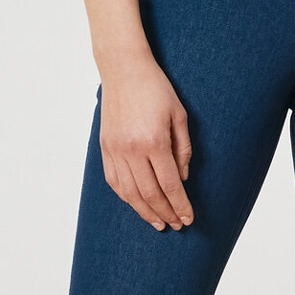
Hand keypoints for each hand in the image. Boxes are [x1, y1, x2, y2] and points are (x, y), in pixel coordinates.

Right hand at [99, 52, 194, 230]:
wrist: (123, 69)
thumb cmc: (156, 89)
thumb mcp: (179, 115)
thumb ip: (182, 149)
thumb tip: (181, 179)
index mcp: (154, 141)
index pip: (170, 184)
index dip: (180, 205)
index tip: (188, 218)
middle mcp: (132, 150)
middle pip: (150, 194)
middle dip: (165, 213)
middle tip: (176, 225)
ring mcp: (115, 150)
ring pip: (129, 193)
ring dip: (145, 211)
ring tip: (158, 223)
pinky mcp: (105, 148)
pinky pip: (114, 181)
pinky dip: (126, 197)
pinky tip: (137, 204)